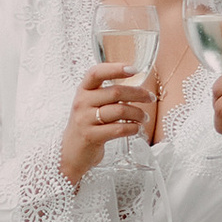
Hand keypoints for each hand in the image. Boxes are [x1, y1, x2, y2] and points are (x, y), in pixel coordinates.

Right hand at [58, 63, 155, 183]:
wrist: (71, 152)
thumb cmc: (87, 125)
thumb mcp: (91, 104)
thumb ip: (107, 93)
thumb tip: (136, 84)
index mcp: (83, 90)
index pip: (96, 73)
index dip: (115, 69)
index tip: (134, 69)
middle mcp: (82, 102)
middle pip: (115, 92)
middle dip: (138, 94)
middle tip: (150, 98)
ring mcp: (85, 120)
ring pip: (120, 111)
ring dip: (138, 113)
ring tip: (144, 117)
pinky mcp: (91, 136)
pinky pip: (118, 129)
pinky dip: (132, 128)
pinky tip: (136, 128)